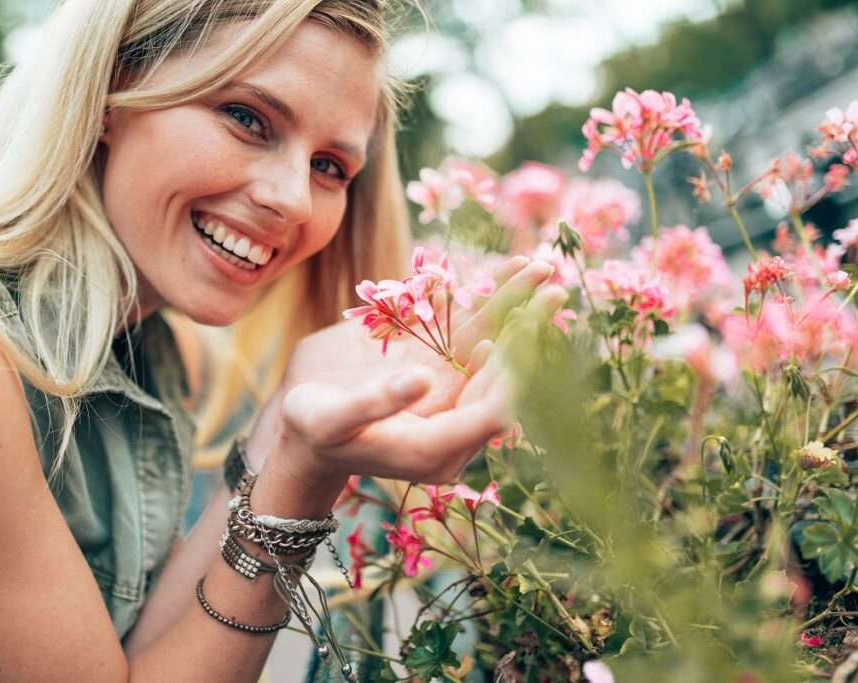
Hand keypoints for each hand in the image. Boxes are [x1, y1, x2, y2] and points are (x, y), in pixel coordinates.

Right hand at [246, 258, 566, 492]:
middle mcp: (451, 422)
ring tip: (542, 268)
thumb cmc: (312, 431)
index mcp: (433, 451)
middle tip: (553, 291)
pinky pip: (465, 331)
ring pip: (488, 346)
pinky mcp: (434, 366)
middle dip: (525, 332)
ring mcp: (446, 392)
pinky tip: (508, 272)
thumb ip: (376, 403)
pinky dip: (484, 301)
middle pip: (499, 375)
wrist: (304, 431)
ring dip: (515, 308)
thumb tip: (421, 379)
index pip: (487, 415)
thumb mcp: (332, 420)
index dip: (507, 376)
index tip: (521, 337)